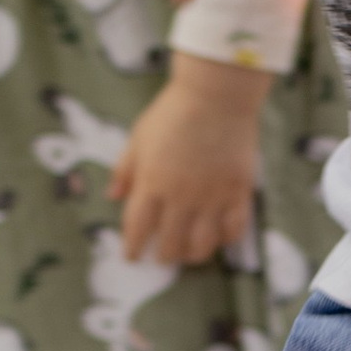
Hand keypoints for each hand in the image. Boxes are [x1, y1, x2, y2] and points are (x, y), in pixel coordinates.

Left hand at [112, 54, 270, 264]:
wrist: (217, 94)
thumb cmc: (173, 111)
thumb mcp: (139, 136)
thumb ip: (125, 169)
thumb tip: (113, 196)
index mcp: (152, 183)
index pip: (137, 228)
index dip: (132, 247)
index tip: (131, 256)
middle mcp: (180, 197)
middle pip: (170, 243)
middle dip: (163, 255)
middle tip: (162, 256)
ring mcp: (211, 197)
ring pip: (202, 245)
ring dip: (193, 255)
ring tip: (189, 253)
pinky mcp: (237, 192)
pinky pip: (233, 229)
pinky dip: (225, 239)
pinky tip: (219, 237)